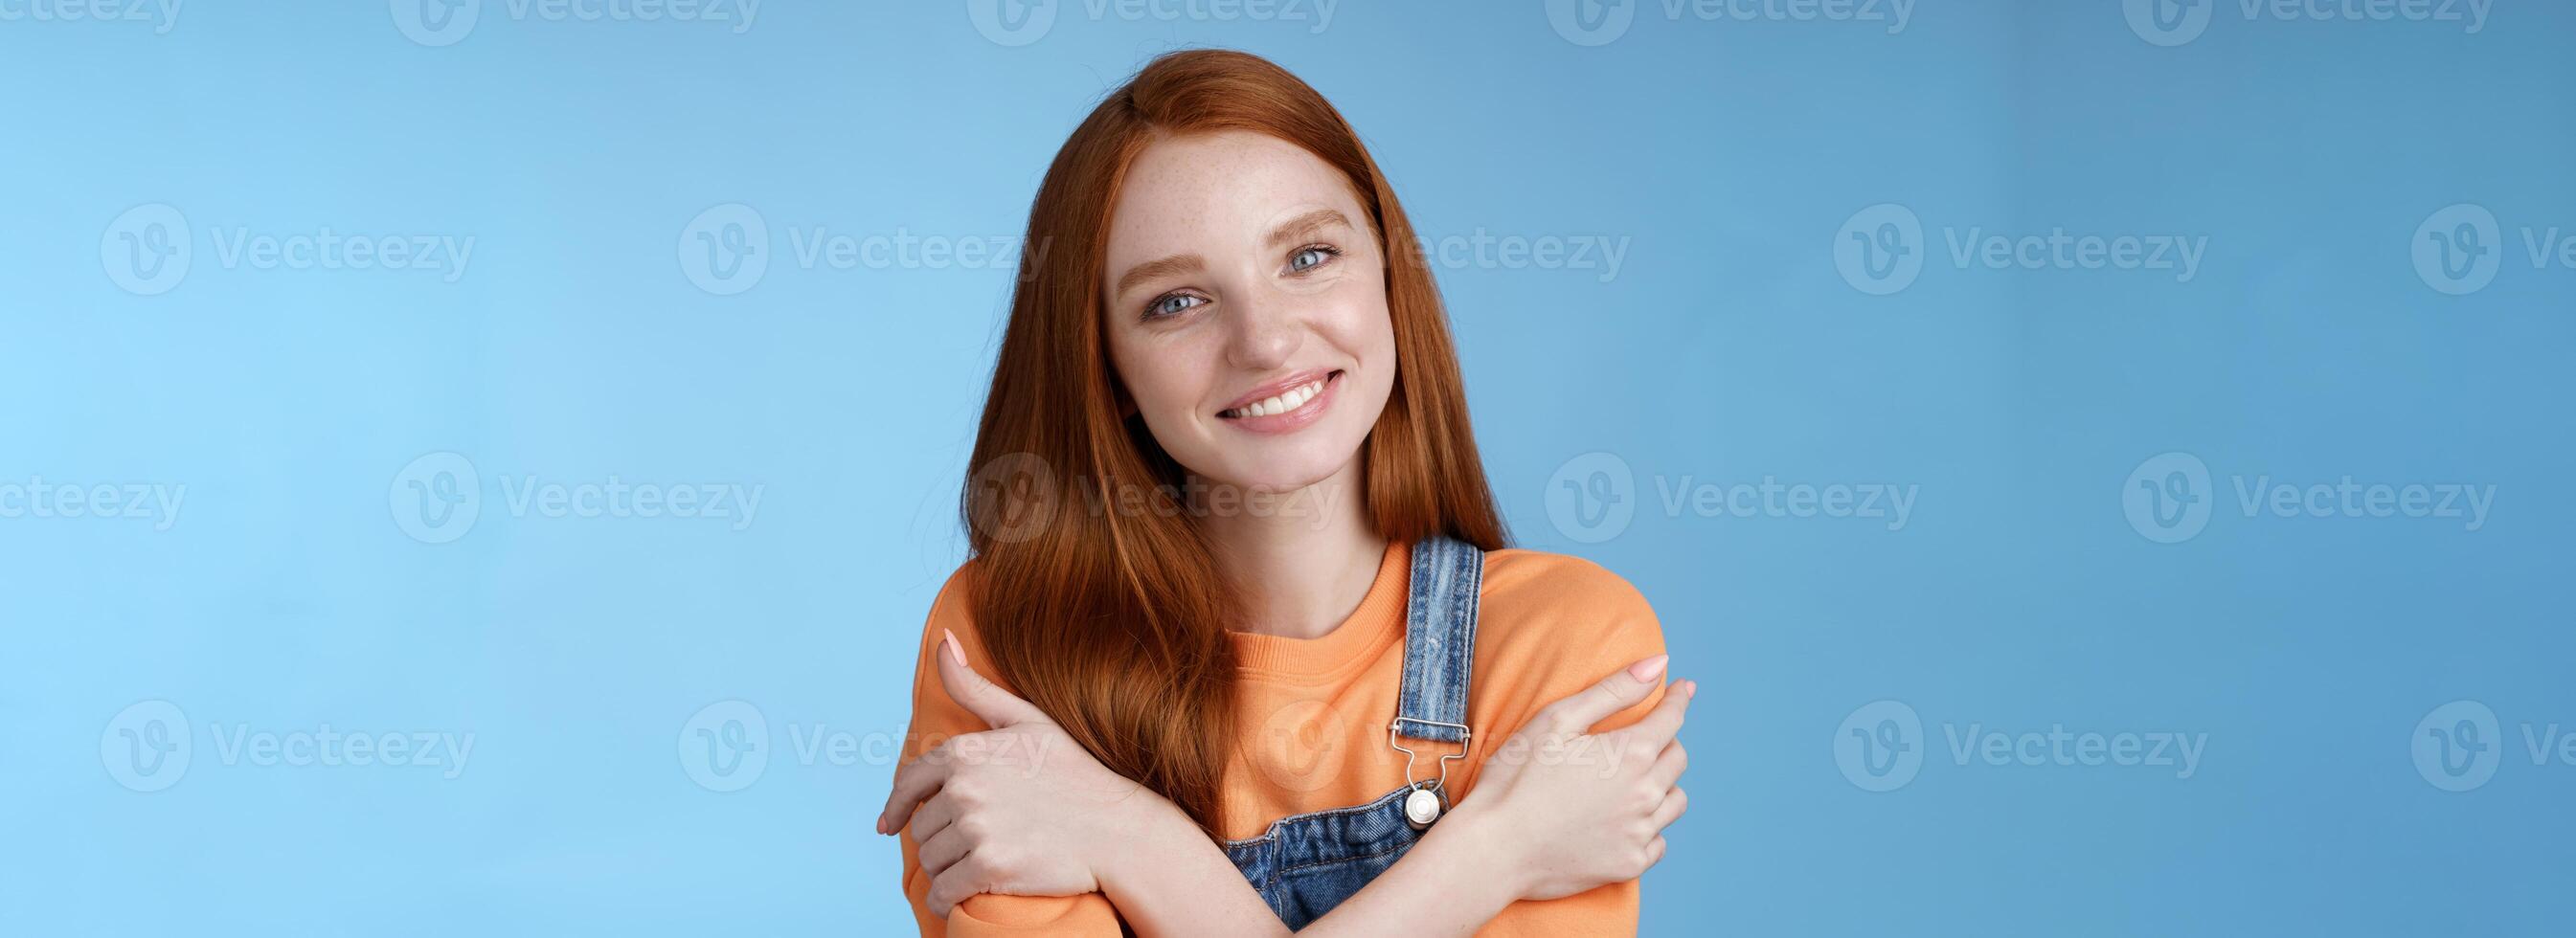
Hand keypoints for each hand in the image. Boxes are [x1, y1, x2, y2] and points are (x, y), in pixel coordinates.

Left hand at [877, 629, 1183, 915]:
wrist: (1120, 830)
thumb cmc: (1076, 774)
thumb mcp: (1027, 720)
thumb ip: (975, 686)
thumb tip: (942, 642)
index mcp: (966, 752)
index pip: (910, 784)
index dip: (898, 807)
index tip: (890, 825)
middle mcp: (966, 787)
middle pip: (921, 827)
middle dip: (939, 838)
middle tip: (970, 843)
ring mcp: (978, 828)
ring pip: (930, 861)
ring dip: (944, 869)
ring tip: (974, 865)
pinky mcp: (990, 867)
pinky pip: (943, 891)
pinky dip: (946, 898)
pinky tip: (962, 894)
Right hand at [1454, 655, 1691, 900]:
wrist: (1493, 849)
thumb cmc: (1516, 778)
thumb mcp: (1558, 719)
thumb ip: (1614, 691)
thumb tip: (1659, 664)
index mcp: (1630, 753)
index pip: (1672, 718)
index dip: (1677, 699)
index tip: (1683, 688)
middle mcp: (1645, 793)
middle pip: (1678, 759)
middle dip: (1666, 741)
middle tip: (1640, 738)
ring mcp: (1639, 832)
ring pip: (1675, 801)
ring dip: (1661, 785)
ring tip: (1633, 782)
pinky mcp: (1629, 864)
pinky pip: (1658, 841)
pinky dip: (1648, 827)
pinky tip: (1623, 821)